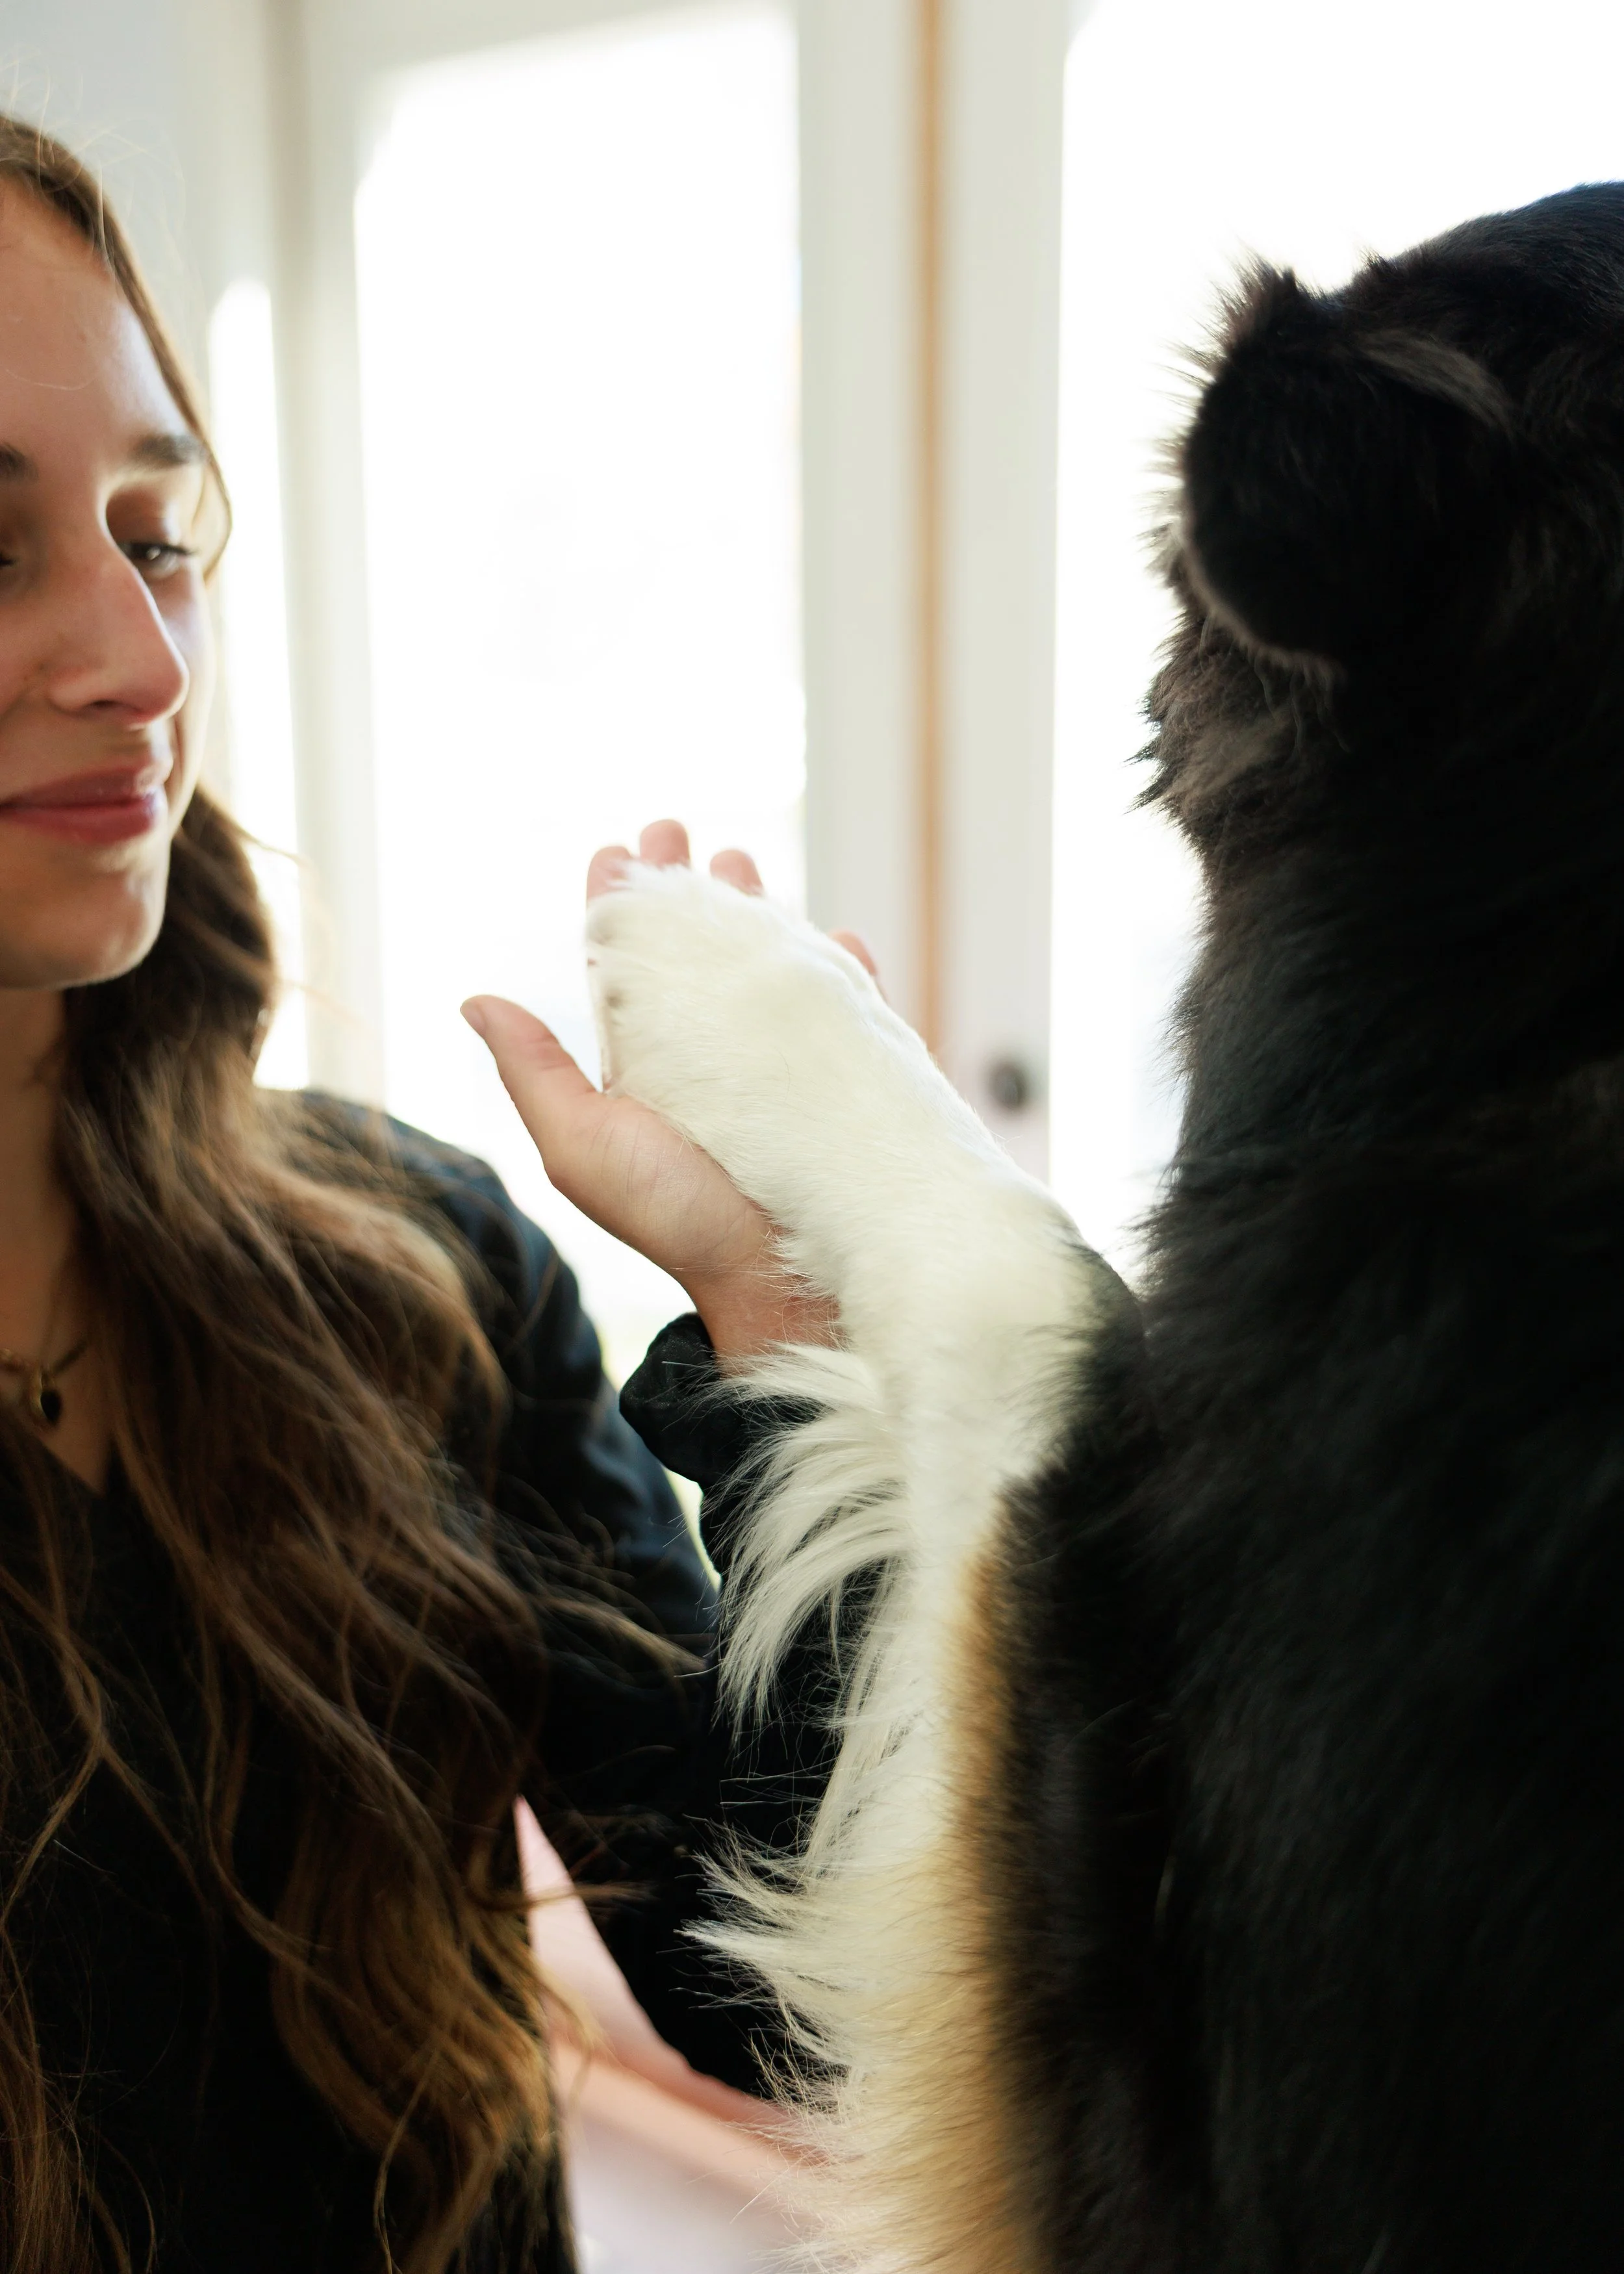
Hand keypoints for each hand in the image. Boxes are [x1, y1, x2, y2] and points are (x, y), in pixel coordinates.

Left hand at [462, 820, 874, 1360]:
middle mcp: (709, 1057)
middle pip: (695, 949)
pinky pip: (849, 1008)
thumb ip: (534, 1072)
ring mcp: (781, 1063)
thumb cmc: (674, 1219)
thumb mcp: (581, 1145)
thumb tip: (474, 999)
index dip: (619, 901)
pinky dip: (843, 970)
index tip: (617, 844)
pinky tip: (838, 938)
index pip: (626, 964)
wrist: (777, 1276)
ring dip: (758, 908)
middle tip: (679, 824)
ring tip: (744, 858)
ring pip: (768, 965)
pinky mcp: (848, 1075)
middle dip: (688, 884)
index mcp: (645, 1063)